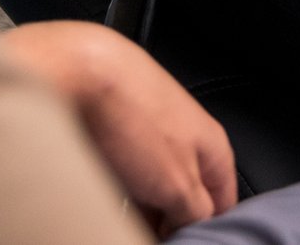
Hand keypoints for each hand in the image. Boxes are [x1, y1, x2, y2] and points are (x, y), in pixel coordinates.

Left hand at [0, 21, 235, 234]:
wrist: (76, 70)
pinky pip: (122, 171)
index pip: (223, 204)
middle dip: (166, 221)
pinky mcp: (115, 129)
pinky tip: (99, 194)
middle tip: (148, 234)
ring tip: (117, 212)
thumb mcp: (176, 183)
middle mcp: (183, 135)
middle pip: (183, 196)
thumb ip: (195, 212)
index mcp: (213, 145)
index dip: (204, 231)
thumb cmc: (130, 114)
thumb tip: (193, 228)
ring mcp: (148, 130)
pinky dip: (114, 188)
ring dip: (138, 207)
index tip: (181, 241)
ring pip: (149, 185)